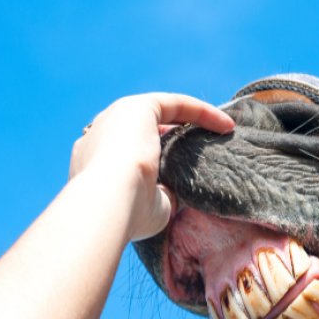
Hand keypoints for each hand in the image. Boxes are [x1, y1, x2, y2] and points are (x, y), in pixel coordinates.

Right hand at [69, 93, 233, 240]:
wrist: (106, 203)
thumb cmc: (126, 214)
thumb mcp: (149, 208)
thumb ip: (162, 196)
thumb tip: (179, 192)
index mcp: (93, 162)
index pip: (124, 154)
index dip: (153, 160)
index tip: (179, 172)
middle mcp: (100, 136)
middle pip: (140, 130)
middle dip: (171, 137)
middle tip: (200, 149)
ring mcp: (116, 118)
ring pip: (160, 114)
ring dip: (191, 122)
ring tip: (221, 133)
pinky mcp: (138, 107)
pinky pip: (175, 104)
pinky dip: (201, 112)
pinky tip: (226, 125)